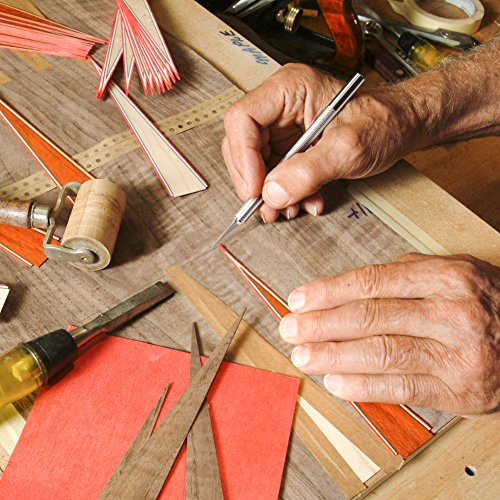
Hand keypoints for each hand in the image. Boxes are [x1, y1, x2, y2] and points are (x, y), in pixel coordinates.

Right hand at [222, 63, 419, 222]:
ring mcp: (284, 126)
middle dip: (255, 181)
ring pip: (255, 163)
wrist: (402, 127)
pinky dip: (285, 193)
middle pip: (242, 144)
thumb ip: (309, 171)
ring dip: (271, 192)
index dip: (243, 158)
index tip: (256, 189)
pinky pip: (274, 173)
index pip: (242, 120)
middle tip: (268, 207)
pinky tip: (304, 201)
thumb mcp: (349, 148)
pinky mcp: (291, 146)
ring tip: (290, 208)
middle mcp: (280, 104)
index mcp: (289, 88)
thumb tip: (272, 193)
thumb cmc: (384, 122)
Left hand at [279, 253, 499, 416]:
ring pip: (380, 353)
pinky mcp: (458, 390)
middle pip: (370, 317)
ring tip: (304, 356)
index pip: (372, 282)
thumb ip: (404, 274)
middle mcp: (451, 313)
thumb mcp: (455, 273)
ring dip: (334, 356)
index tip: (300, 299)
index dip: (329, 291)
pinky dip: (363, 387)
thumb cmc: (489, 304)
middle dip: (322, 324)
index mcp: (446, 277)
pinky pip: (400, 388)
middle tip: (291, 329)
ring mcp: (456, 354)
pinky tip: (336, 383)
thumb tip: (348, 284)